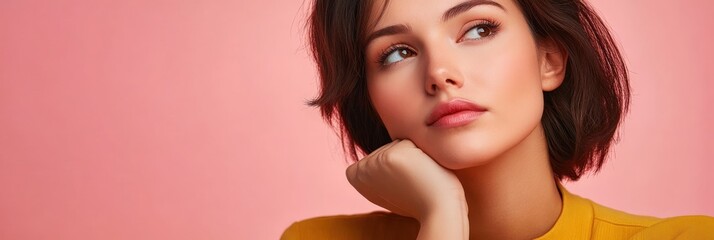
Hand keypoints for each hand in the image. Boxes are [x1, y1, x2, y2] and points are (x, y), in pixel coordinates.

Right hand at [345, 139, 466, 220]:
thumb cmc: (419, 199)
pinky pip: (412, 139)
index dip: (395, 167)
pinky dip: (424, 153)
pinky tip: (424, 173)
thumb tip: (384, 148)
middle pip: (389, 145)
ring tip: (418, 179)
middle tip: (412, 183)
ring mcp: (374, 162)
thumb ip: (381, 169)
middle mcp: (360, 169)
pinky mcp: (392, 156)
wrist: (438, 211)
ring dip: (414, 156)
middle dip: (405, 160)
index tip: (401, 186)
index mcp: (355, 176)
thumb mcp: (390, 184)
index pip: (378, 152)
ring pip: (400, 142)